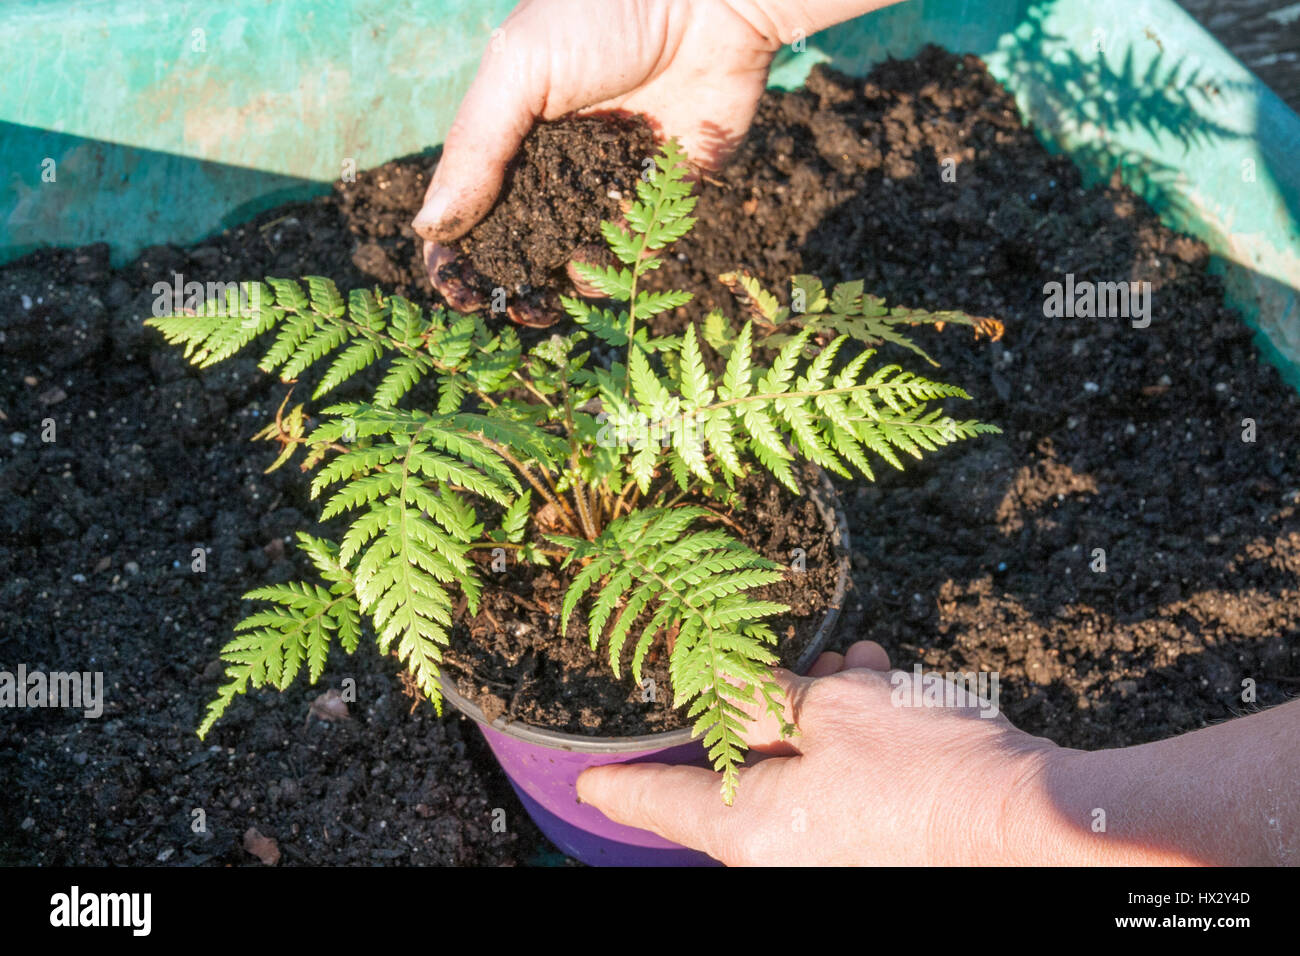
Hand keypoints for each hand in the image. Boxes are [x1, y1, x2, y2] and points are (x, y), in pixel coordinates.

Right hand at [412, 0, 785, 311]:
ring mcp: (603, 191)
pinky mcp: (656, 202)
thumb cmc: (601, 17)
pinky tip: (588, 270)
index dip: (452, 253)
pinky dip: (605, 271)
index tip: (450, 284)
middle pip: (512, 247)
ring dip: (546, 291)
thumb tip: (429, 228)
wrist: (708, 4)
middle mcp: (551, 171)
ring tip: (537, 304)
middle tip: (492, 305)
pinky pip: (623, 254)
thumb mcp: (519, 69)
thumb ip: (475, 147)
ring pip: (564, 262)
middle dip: (497, 282)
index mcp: (509, 138)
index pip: (466, 209)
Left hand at [575, 641, 1058, 864]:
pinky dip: (850, 736)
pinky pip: (838, 782)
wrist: (1029, 822)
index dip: (616, 784)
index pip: (657, 802)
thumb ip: (759, 693)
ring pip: (797, 764)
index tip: (586, 782)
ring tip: (852, 666)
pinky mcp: (873, 846)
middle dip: (757, 704)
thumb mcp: (828, 710)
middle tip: (774, 660)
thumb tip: (709, 678)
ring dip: (815, 709)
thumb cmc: (921, 768)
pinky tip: (880, 686)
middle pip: (739, 769)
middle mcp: (780, 851)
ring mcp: (828, 854)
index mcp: (748, 827)